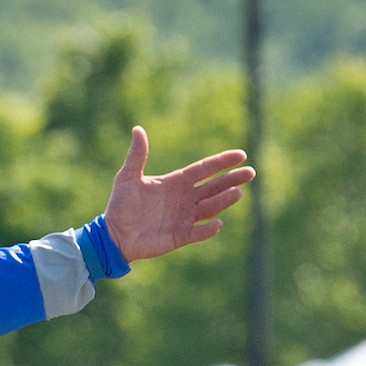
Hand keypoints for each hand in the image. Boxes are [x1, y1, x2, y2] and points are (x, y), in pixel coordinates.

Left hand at [99, 127, 254, 261]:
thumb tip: (137, 129)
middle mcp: (185, 199)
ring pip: (210, 207)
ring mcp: (184, 218)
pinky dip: (207, 230)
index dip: (222, 162)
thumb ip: (137, 155)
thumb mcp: (128, 177)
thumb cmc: (121, 205)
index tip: (241, 155)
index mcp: (177, 182)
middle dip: (232, 179)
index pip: (205, 170)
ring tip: (238, 192)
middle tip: (251, 172)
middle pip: (214, 187)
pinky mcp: (180, 236)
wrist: (114, 234)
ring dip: (224, 200)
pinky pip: (198, 232)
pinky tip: (217, 223)